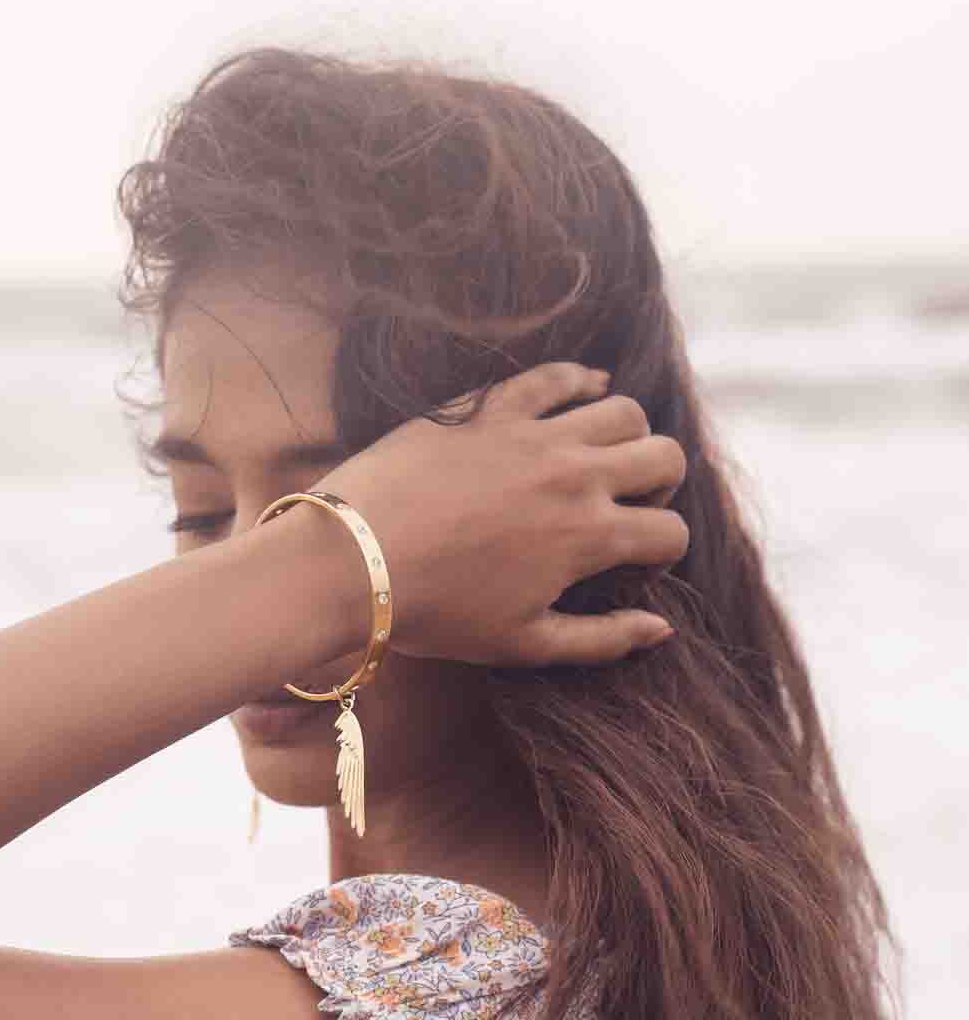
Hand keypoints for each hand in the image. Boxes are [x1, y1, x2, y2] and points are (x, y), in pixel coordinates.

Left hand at [310, 361, 688, 666]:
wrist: (352, 559)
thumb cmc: (434, 611)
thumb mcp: (522, 643)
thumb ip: (602, 639)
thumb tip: (661, 628)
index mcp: (588, 537)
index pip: (669, 533)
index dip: (662, 551)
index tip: (632, 562)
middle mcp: (574, 475)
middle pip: (664, 456)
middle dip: (662, 482)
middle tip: (630, 502)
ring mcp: (533, 433)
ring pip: (622, 410)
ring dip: (629, 433)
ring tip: (605, 455)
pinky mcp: (489, 407)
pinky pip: (555, 376)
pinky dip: (582, 379)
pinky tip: (587, 388)